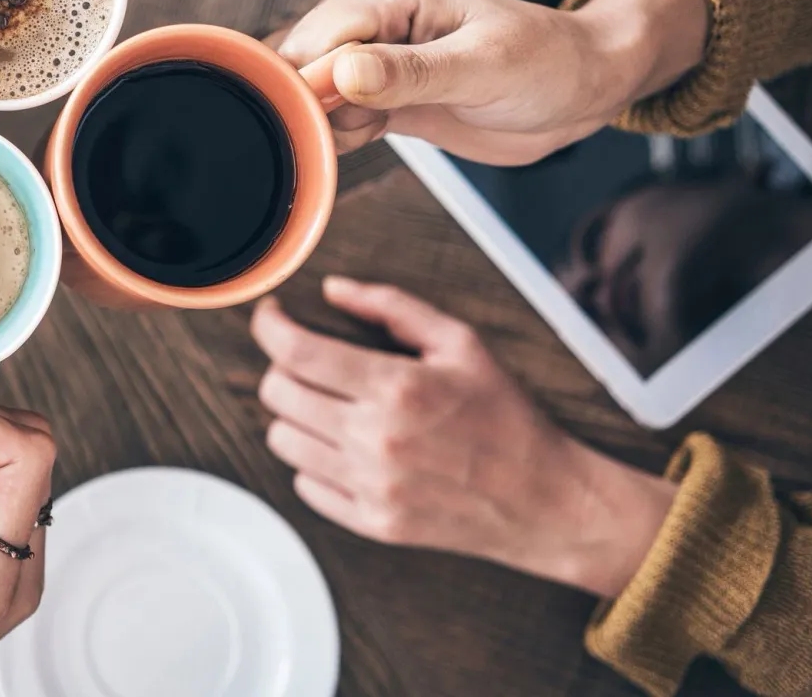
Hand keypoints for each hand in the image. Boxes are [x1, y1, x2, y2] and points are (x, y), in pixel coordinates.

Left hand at [251, 277, 675, 597]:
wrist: (542, 499)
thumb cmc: (505, 416)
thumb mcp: (461, 343)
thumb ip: (392, 307)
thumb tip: (334, 289)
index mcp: (397, 387)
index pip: (296, 351)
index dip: (269, 326)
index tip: (271, 317)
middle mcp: (375, 439)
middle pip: (277, 393)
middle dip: (283, 367)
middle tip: (308, 362)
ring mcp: (370, 485)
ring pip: (281, 440)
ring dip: (294, 415)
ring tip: (329, 406)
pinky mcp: (371, 522)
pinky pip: (304, 485)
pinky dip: (313, 461)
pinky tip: (345, 447)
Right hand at [270, 0, 708, 163]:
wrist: (582, 88)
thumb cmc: (549, 63)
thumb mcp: (484, 68)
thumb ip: (410, 73)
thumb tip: (342, 74)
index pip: (313, 41)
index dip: (312, 88)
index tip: (339, 123)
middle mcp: (367, 13)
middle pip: (296, 67)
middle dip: (314, 109)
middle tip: (367, 128)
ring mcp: (368, 52)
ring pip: (306, 95)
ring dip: (326, 125)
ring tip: (380, 128)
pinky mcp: (375, 89)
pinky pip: (330, 115)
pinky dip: (339, 136)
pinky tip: (376, 134)